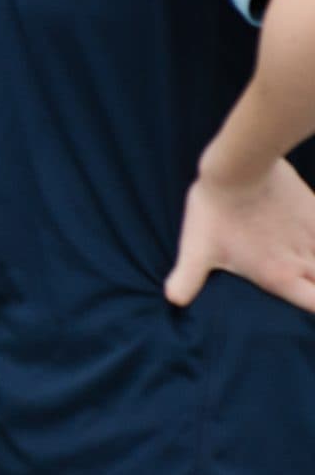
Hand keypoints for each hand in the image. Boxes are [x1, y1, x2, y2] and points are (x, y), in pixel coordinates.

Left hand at [166, 157, 314, 312]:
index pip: (314, 306)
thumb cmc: (215, 210)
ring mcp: (314, 236)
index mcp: (279, 276)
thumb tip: (173, 300)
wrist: (239, 166)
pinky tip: (309, 234)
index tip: (310, 301)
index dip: (314, 308)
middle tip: (308, 279)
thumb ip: (188, 278)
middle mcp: (304, 261)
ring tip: (308, 264)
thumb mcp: (196, 248)